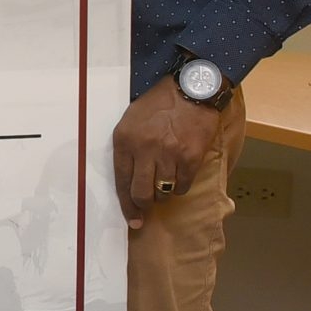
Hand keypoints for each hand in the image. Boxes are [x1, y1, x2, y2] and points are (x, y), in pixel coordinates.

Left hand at [111, 74, 225, 227]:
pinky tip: (179, 177)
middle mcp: (144, 149)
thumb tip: (128, 178)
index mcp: (124, 140)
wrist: (190, 91)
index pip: (120, 180)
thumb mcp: (130, 120)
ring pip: (162, 192)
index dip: (125, 204)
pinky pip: (182, 186)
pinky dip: (180, 187)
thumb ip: (127, 147)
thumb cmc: (158, 105)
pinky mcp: (190, 158)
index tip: (131, 219)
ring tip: (163, 185)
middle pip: (140, 193)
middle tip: (146, 210)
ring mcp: (168, 154)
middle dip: (143, 206)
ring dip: (162, 195)